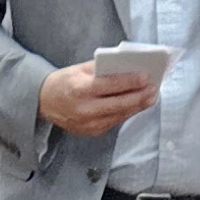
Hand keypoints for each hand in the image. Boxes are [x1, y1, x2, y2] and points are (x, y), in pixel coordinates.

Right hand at [36, 62, 161, 138]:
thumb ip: (102, 70)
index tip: (147, 77)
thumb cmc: (64, 82)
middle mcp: (85, 110)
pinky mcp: (93, 132)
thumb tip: (127, 68)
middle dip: (140, 97)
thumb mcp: (79, 69)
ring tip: (151, 97)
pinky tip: (136, 105)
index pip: (111, 85)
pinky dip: (126, 112)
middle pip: (119, 104)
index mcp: (80, 90)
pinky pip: (114, 121)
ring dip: (137, 106)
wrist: (44, 103)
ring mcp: (89, 124)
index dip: (130, 82)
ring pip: (120, 115)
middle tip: (154, 90)